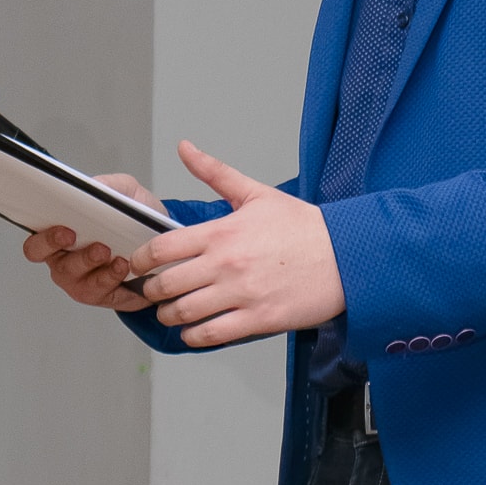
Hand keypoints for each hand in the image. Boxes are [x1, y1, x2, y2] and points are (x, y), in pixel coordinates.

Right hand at [22, 170, 163, 311]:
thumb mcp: (126, 193)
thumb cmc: (133, 219)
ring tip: (114, 255)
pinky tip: (125, 267)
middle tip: (90, 243)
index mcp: (58, 236)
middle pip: (56, 265)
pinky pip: (102, 292)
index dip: (44, 239)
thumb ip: (109, 186)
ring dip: (96, 267)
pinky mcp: (102, 295)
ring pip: (79, 280)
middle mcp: (64, 261)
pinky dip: (114, 279)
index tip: (64, 228)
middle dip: (71, 253)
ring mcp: (81, 281)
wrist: (162, 244)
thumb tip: (95, 187)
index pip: (36, 243)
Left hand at [126, 142, 344, 346]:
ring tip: (171, 313)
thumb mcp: (257, 193)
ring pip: (184, 313)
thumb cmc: (304, 227)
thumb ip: (215, 172)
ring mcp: (242, 294)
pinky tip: (194, 331)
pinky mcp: (259, 319)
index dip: (140, 259)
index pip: (161, 248)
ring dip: (169, 316)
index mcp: (221, 232)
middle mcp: (226, 264)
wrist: (346, 256)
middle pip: (166, 284)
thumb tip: (185, 148)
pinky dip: (194, 336)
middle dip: (151, 291)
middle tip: (153, 293)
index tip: (138, 265)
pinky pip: (212, 334)